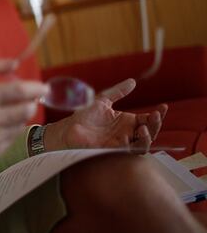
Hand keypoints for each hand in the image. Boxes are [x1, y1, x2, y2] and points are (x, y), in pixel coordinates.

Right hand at [0, 57, 47, 180]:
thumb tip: (16, 62)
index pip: (22, 91)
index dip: (37, 89)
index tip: (43, 88)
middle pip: (27, 110)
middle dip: (29, 103)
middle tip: (23, 100)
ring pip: (21, 125)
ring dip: (18, 117)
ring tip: (3, 113)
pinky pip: (11, 139)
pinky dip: (8, 131)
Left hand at [44, 78, 167, 151]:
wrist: (69, 128)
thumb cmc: (84, 116)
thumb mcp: (103, 100)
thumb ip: (118, 92)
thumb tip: (133, 81)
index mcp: (127, 122)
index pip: (148, 119)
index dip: (158, 114)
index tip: (163, 106)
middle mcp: (127, 133)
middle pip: (150, 132)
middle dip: (156, 124)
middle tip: (156, 115)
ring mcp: (122, 142)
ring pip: (144, 144)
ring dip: (149, 136)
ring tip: (145, 127)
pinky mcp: (114, 150)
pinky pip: (131, 151)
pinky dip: (137, 144)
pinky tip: (137, 135)